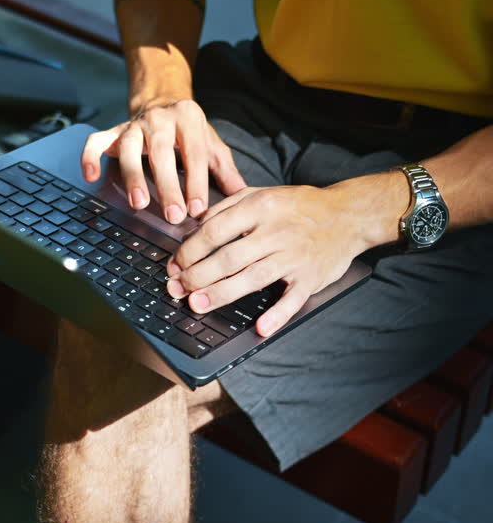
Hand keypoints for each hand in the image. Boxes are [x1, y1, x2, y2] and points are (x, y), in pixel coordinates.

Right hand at [80, 99, 245, 225]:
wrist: (162, 100)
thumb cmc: (188, 132)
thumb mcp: (211, 144)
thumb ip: (224, 169)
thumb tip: (241, 195)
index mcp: (188, 119)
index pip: (194, 153)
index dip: (196, 182)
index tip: (198, 209)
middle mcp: (159, 118)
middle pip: (161, 152)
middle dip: (168, 185)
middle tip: (173, 216)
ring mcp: (133, 124)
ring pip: (129, 148)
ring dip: (133, 176)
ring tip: (139, 204)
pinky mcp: (113, 131)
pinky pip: (96, 141)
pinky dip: (90, 157)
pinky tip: (90, 176)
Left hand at [165, 174, 403, 336]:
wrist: (348, 215)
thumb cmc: (299, 207)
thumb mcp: (263, 194)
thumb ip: (228, 208)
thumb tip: (195, 227)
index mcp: (261, 208)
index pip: (215, 231)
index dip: (189, 251)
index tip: (174, 265)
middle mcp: (276, 232)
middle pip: (228, 258)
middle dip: (197, 276)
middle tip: (178, 290)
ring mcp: (294, 256)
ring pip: (252, 278)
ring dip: (221, 294)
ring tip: (197, 304)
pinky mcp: (310, 277)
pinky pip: (292, 298)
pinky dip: (277, 315)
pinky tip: (260, 329)